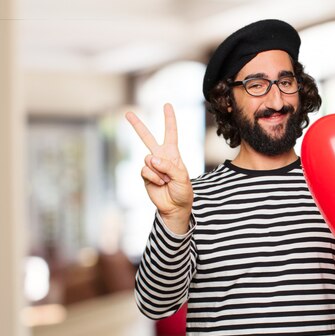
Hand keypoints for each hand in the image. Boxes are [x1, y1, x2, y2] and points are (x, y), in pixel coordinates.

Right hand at [125, 103, 193, 233]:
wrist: (175, 207)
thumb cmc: (183, 191)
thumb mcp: (183, 177)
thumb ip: (169, 166)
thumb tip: (151, 158)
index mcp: (173, 153)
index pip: (170, 133)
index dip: (169, 119)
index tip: (167, 105)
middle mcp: (160, 156)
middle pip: (147, 138)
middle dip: (137, 125)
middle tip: (127, 113)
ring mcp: (151, 165)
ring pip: (148, 158)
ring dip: (159, 171)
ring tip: (167, 180)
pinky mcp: (144, 175)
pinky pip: (145, 170)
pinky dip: (154, 177)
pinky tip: (160, 183)